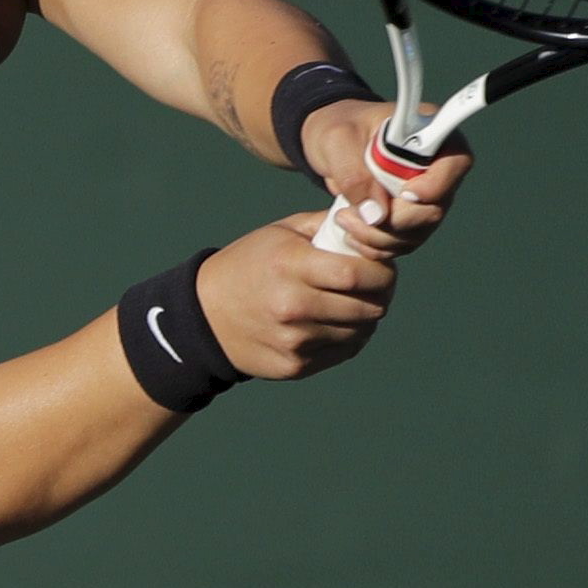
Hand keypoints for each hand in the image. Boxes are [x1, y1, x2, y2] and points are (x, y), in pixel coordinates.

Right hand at [201, 211, 396, 380]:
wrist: (204, 316)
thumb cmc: (249, 265)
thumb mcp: (281, 233)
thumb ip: (328, 225)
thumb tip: (373, 221)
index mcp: (290, 266)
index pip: (358, 274)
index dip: (382, 272)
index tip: (382, 266)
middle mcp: (292, 306)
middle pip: (367, 307)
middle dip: (382, 294)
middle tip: (377, 285)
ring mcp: (294, 341)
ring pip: (360, 332)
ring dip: (367, 317)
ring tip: (355, 302)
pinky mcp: (295, 366)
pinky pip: (343, 351)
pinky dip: (349, 337)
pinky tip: (337, 323)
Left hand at [297, 99, 467, 258]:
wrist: (331, 145)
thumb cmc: (339, 128)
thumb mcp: (337, 140)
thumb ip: (354, 173)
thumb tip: (377, 214)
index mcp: (430, 131)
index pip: (456, 161)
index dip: (436, 185)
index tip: (404, 194)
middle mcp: (437, 167)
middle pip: (434, 208)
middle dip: (392, 220)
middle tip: (349, 213)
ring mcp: (427, 197)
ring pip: (417, 233)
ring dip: (378, 236)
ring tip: (343, 219)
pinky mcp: (412, 219)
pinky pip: (403, 244)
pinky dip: (376, 246)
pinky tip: (352, 232)